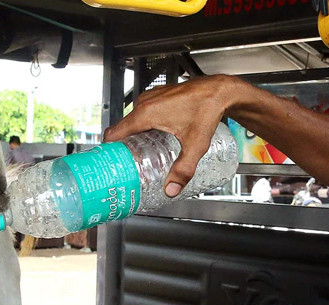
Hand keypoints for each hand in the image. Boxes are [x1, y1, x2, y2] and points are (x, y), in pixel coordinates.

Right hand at [104, 75, 238, 196]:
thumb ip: (183, 169)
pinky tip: (153, 136)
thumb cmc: (207, 109)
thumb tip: (171, 188)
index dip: (109, 148)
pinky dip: (142, 124)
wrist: (220, 91)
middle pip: (122, 128)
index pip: (114, 132)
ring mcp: (150, 97)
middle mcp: (144, 103)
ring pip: (132, 119)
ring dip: (133, 134)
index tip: (110, 160)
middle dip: (122, 145)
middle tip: (128, 161)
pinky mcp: (157, 96)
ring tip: (140, 151)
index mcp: (146, 114)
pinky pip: (141, 112)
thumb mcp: (195, 144)